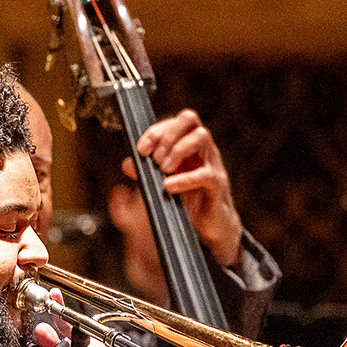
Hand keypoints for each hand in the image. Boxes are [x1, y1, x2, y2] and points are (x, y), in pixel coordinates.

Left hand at [127, 109, 241, 266]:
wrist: (209, 228)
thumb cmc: (187, 202)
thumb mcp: (160, 186)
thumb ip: (143, 174)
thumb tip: (128, 164)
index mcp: (188, 145)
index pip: (175, 121)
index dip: (156, 130)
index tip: (141, 149)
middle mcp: (202, 149)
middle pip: (189, 118)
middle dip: (167, 134)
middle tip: (154, 158)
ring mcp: (212, 164)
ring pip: (201, 136)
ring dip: (177, 149)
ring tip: (164, 169)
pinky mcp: (218, 185)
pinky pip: (205, 174)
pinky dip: (184, 179)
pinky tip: (169, 186)